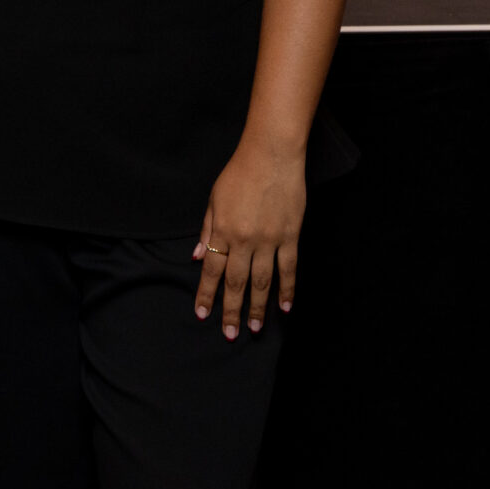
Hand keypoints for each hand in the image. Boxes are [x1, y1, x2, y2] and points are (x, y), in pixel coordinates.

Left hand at [193, 141, 306, 340]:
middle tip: (229, 334)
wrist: (271, 155)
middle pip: (236, 282)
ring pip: (262, 282)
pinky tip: (285, 307)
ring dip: (257, 307)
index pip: (212, 270)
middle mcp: (245, 240)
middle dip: (231, 310)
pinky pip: (289, 269)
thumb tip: (198, 258)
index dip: (207, 295)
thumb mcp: (214, 199)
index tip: (203, 315)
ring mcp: (269, 240)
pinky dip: (287, 289)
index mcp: (223, 231)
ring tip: (254, 328)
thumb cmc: (239, 173)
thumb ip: (207, 230)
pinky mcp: (290, 236)